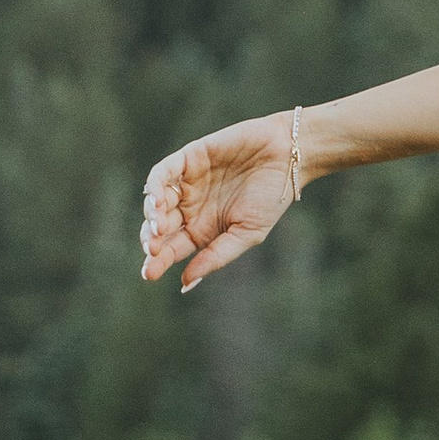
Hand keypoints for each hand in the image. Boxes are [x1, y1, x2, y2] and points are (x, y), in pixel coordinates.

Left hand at [140, 118, 296, 289]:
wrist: (288, 157)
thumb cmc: (272, 197)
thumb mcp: (247, 234)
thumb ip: (216, 256)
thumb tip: (185, 282)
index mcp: (203, 229)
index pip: (172, 249)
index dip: (158, 261)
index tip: (150, 274)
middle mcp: (191, 207)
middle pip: (158, 228)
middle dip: (151, 241)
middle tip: (153, 251)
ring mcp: (188, 183)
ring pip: (156, 201)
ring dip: (151, 216)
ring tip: (158, 228)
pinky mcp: (189, 158)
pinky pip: (163, 173)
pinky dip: (155, 187)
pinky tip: (158, 201)